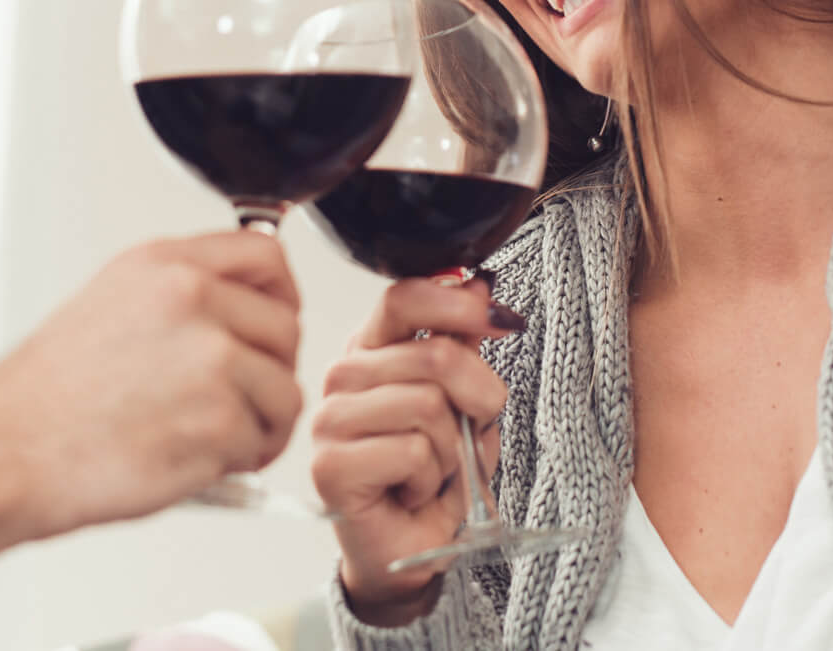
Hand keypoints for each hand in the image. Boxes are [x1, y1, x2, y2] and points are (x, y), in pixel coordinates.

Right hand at [0, 230, 302, 540]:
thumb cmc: (44, 399)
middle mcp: (191, 298)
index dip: (281, 297)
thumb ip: (178, 295)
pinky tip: (197, 460)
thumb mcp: (108, 305)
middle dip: (270, 371)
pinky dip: (241, 459)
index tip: (272, 327)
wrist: (3, 453)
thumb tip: (240, 307)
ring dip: (259, 422)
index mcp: (163, 265)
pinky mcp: (217, 418)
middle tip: (238, 402)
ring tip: (212, 438)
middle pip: (286, 326)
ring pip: (284, 388)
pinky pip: (264, 439)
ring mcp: (209, 356)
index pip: (266, 256)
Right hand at [310, 276, 520, 625]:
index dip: (458, 305)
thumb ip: (465, 347)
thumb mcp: (465, 403)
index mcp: (372, 349)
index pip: (405, 298)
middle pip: (434, 355)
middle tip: (468, 433)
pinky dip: (431, 479)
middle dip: (477, 399)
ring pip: (427, 406)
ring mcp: (331, 419)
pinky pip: (412, 452)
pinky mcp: (331, 466)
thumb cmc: (436, 472)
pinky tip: (411, 492)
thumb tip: (478, 286)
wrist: (413, 545)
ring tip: (432, 469)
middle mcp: (343, 376)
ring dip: (452, 449)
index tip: (502, 322)